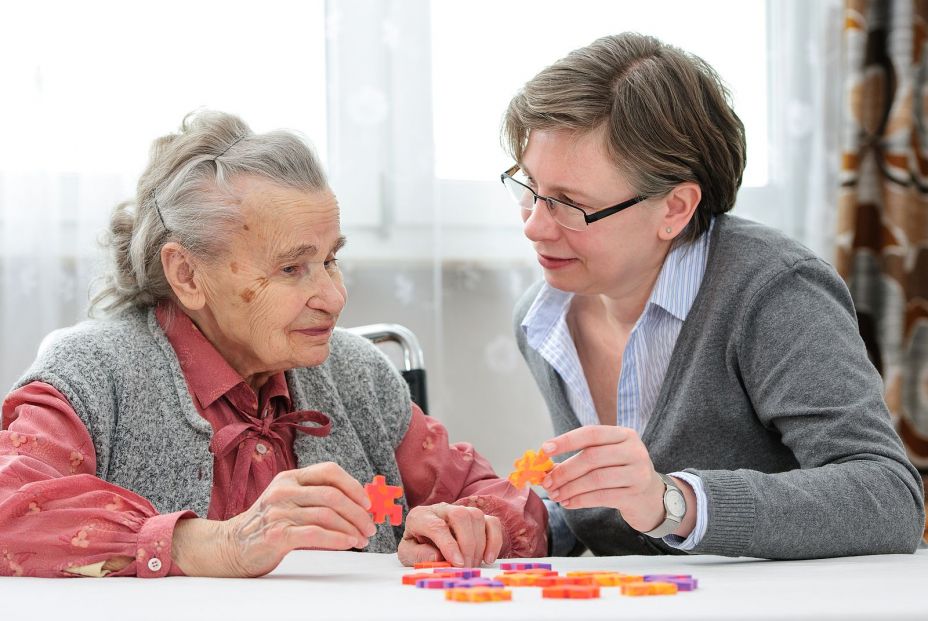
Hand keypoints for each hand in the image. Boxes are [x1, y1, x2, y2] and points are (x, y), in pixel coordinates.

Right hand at [173, 462, 375, 576]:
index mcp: (290, 477)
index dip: (353, 485)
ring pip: (327, 515)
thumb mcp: (289, 500)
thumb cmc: (268, 524)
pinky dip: (337, 538)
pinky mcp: (277, 533)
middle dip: (358, 512)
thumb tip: (358, 504)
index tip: (368, 502)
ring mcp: (279, 511)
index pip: (329, 471)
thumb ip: (316, 497)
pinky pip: (315, 533)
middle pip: (333, 495)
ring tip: (362, 539)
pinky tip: (348, 543)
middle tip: (370, 526)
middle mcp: (284, 490)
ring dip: (351, 528)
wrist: (232, 545)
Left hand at [397, 503, 502, 567]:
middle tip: (465, 567)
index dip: (449, 545)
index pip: (437, 526)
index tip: (457, 564)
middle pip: (460, 515)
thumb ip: (418, 555)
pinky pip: (492, 522)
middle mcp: (441, 509)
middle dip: (466, 544)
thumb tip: (438, 556)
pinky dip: (494, 540)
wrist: (423, 542)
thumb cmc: (416, 548)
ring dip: (479, 544)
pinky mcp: (477, 518)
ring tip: (472, 565)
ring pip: (476, 516)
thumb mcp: (407, 555)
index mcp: (420, 516)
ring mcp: (460, 511)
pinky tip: (488, 558)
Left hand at [540, 426, 666, 532]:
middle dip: (564, 471)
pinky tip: (568, 503)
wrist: (652, 497)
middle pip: (591, 458)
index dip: (566, 441)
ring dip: (570, 488)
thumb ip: (582, 457)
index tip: (545, 449)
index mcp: (624, 435)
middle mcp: (634, 450)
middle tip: (547, 482)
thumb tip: (547, 467)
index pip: (591, 433)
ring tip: (555, 495)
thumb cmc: (621, 473)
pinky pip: (602, 497)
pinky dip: (581, 500)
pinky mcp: (636, 494)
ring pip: (595, 479)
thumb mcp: (607, 457)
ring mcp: (638, 472)